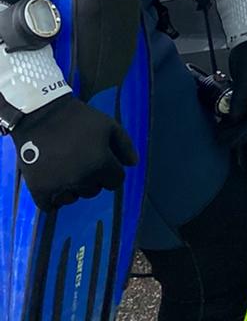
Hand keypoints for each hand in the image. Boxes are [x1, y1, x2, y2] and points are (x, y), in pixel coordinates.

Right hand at [11, 95, 137, 209]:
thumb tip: (133, 164)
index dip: (112, 171)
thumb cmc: (78, 119)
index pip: (116, 181)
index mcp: (100, 163)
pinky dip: (54, 199)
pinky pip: (51, 206)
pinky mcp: (39, 189)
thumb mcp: (108, 125)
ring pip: (73, 198)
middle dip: (92, 179)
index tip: (102, 162)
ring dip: (73, 190)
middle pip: (94, 190)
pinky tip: (54, 185)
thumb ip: (125, 145)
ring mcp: (59, 185)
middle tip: (82, 162)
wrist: (41, 115)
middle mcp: (81, 178)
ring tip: (66, 172)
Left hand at [220, 38, 246, 146]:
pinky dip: (233, 119)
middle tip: (220, 141)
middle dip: (237, 135)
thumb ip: (241, 96)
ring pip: (246, 119)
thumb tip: (236, 116)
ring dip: (234, 128)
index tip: (230, 143)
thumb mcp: (246, 75)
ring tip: (219, 134)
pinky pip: (242, 112)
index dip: (243, 135)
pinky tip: (223, 122)